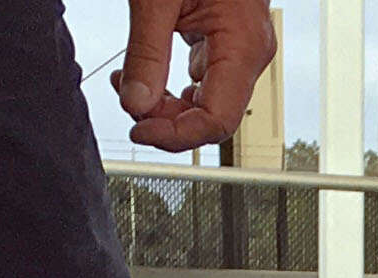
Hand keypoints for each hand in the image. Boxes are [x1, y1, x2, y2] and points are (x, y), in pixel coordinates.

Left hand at [117, 0, 275, 153]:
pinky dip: (172, 86)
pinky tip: (147, 74)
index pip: (217, 120)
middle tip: (129, 105)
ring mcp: (239, 48)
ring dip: (166, 105)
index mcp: (243, 45)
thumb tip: (136, 103)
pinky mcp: (224, 40)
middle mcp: (248, 52)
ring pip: (206, 103)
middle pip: (212, 117)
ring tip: (130, 85)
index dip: (177, 136)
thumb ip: (146, 54)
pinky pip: (203, 81)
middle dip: (167, 120)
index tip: (140, 131)